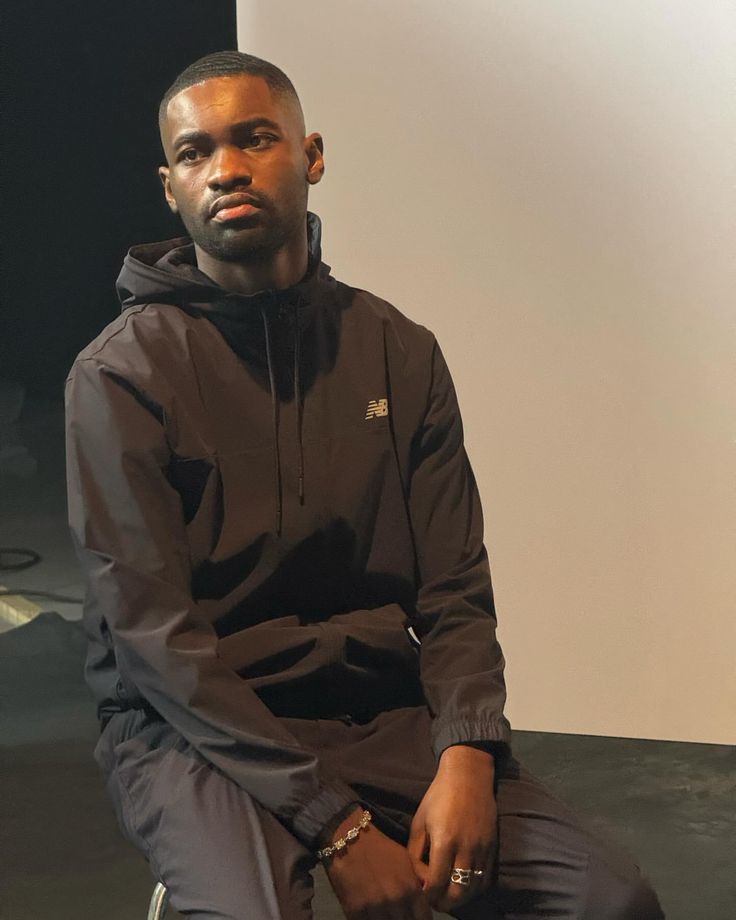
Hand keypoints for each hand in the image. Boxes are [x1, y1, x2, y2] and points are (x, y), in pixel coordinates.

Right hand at [324, 807, 432, 918]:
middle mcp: (395, 902)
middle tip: (399, 913)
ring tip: (386, 913)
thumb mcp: (406, 860)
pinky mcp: (355, 912)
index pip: (424, 919)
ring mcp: (375, 908)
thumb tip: (431, 896)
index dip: (420, 919)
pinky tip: (371, 914)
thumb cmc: (381, 849)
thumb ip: (420, 881)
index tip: (414, 916)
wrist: (350, 840)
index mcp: (410, 889)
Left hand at [407, 744, 497, 913]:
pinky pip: (486, 879)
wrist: (469, 775)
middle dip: (444, 903)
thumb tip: (418, 879)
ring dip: (460, 898)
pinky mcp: (493, 847)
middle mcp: (466, 848)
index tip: (422, 893)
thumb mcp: (419, 820)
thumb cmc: (438, 796)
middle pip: (458, 893)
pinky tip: (464, 885)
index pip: (436, 882)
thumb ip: (415, 852)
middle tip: (435, 901)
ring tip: (449, 896)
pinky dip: (475, 888)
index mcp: (444, 840)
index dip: (428, 894)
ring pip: (474, 889)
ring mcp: (482, 849)